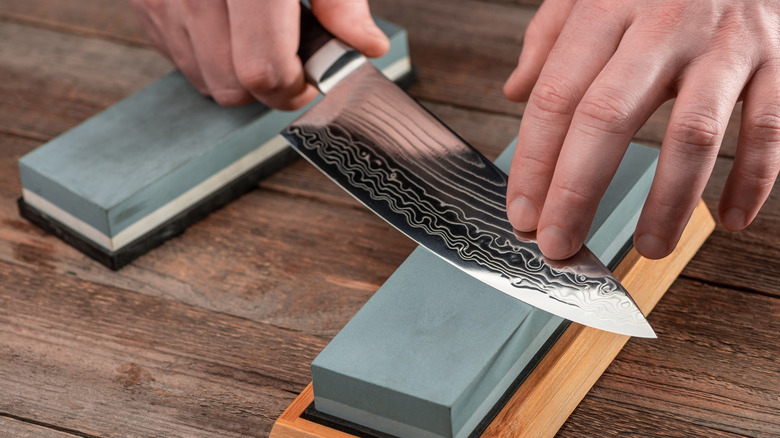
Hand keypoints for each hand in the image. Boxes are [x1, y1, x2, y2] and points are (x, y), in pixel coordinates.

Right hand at [127, 0, 388, 109]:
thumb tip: (365, 46)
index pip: (262, 68)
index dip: (292, 89)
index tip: (309, 82)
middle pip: (229, 83)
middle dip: (267, 86)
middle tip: (290, 60)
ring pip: (200, 75)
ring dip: (234, 71)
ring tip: (257, 31)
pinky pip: (174, 51)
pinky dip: (204, 51)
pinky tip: (226, 20)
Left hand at [503, 0, 779, 259]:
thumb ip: (551, 34)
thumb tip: (515, 90)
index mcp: (607, 4)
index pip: (557, 96)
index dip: (534, 162)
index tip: (522, 214)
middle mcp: (664, 22)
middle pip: (609, 118)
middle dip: (577, 192)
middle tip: (559, 246)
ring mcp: (726, 42)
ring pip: (693, 134)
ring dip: (668, 201)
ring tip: (648, 247)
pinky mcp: (779, 57)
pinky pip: (769, 128)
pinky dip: (754, 179)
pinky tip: (730, 220)